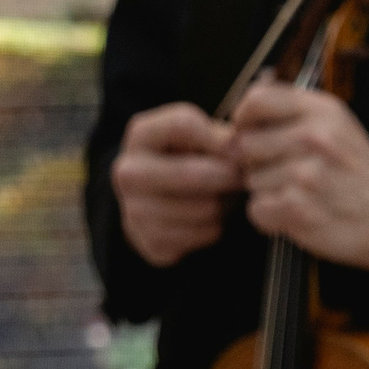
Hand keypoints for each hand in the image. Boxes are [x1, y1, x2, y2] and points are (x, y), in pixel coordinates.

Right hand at [111, 101, 240, 267]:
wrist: (161, 199)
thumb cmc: (191, 158)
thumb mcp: (204, 135)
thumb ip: (222, 137)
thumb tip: (239, 153)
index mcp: (140, 136)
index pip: (183, 125)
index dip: (219, 137)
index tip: (238, 148)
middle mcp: (127, 173)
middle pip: (190, 172)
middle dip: (226, 176)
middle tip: (241, 177)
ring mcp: (133, 211)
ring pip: (203, 209)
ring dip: (223, 204)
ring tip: (222, 196)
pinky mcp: (150, 243)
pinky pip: (203, 235)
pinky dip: (215, 228)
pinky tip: (209, 218)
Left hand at [234, 80, 368, 281]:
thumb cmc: (360, 175)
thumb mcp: (336, 127)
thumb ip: (291, 115)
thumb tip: (240, 115)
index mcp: (322, 111)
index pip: (255, 99)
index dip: (242, 120)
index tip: (249, 133)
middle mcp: (314, 137)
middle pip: (244, 145)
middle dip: (256, 163)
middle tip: (288, 173)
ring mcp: (306, 173)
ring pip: (250, 181)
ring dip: (267, 193)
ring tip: (302, 194)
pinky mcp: (298, 207)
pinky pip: (256, 210)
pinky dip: (271, 219)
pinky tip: (298, 213)